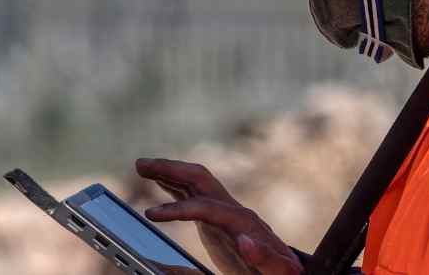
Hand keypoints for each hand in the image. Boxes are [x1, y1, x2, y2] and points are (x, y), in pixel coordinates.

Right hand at [135, 158, 302, 274]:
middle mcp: (233, 208)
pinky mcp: (220, 216)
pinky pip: (193, 193)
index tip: (153, 214)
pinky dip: (174, 184)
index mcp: (243, 222)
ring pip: (194, 180)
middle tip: (140, 166)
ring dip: (168, 170)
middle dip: (169, 170)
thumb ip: (264, 256)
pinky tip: (160, 182)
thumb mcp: (277, 270)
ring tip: (141, 166)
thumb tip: (245, 241)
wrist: (288, 271)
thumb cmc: (282, 272)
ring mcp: (226, 209)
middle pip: (199, 178)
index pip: (206, 207)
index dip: (179, 210)